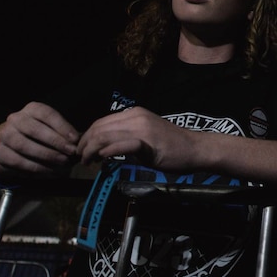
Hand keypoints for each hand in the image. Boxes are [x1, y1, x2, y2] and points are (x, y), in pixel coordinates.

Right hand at [0, 102, 80, 176]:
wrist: (15, 148)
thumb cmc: (41, 136)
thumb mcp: (53, 130)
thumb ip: (65, 135)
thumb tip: (80, 143)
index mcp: (32, 109)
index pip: (47, 114)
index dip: (62, 126)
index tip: (75, 139)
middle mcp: (16, 119)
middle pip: (34, 129)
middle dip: (55, 142)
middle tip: (70, 152)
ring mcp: (6, 135)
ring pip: (24, 146)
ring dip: (46, 155)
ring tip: (62, 163)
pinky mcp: (0, 152)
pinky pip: (18, 161)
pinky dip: (36, 168)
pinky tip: (50, 172)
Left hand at [77, 107, 196, 170]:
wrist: (195, 149)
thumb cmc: (172, 146)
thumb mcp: (145, 135)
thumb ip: (126, 136)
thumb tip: (104, 147)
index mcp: (134, 113)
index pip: (101, 122)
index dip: (87, 137)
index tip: (83, 151)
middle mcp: (136, 116)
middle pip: (99, 128)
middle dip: (84, 144)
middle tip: (81, 159)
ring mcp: (142, 128)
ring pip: (105, 135)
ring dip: (91, 151)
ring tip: (88, 162)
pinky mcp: (147, 142)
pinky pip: (120, 145)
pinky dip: (107, 152)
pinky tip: (102, 159)